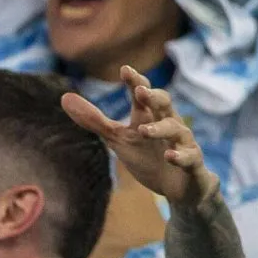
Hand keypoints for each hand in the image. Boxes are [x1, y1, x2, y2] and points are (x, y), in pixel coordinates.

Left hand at [62, 68, 215, 205]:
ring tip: (144, 130)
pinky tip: (170, 156)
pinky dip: (181, 156)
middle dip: (155, 97)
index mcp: (150, 117)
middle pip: (165, 105)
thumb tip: (64, 97)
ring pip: (177, 130)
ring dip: (161, 129)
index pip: (143, 95)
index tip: (125, 70)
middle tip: (141, 92)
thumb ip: (94, 120)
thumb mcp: (118, 137)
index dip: (136, 82)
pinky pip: (190, 157)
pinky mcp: (193, 163)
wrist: (177, 187)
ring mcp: (183, 143)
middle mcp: (169, 125)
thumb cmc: (148, 156)